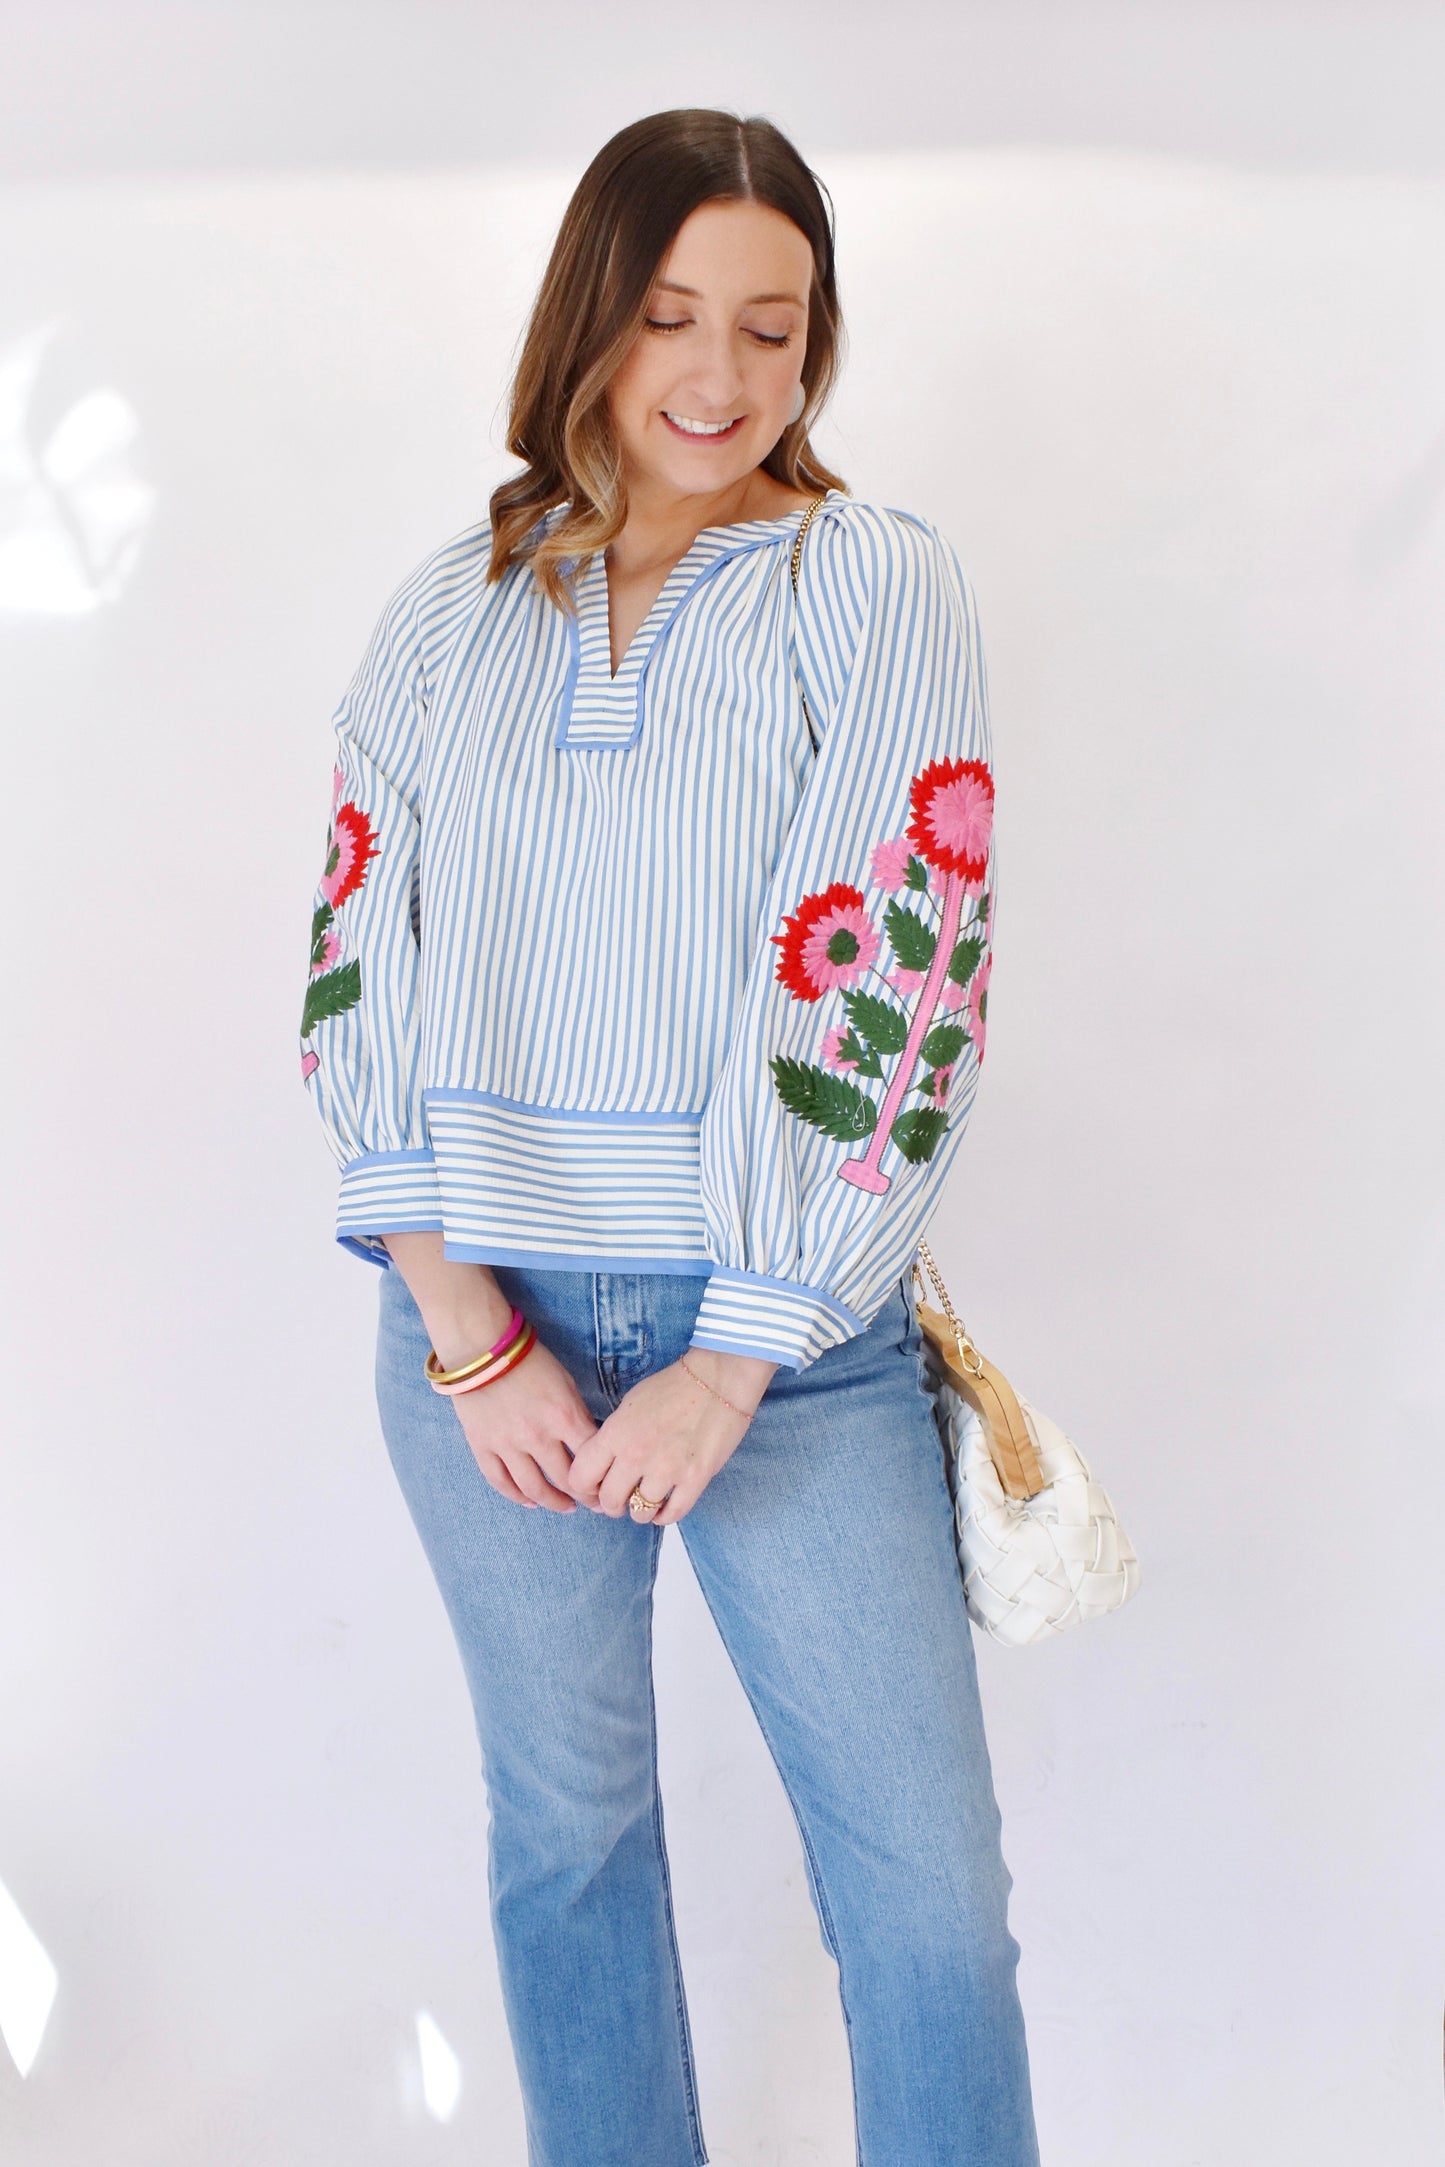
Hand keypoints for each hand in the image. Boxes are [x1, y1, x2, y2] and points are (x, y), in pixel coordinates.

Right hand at [449, 1339, 598, 1511]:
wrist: (481, 1347)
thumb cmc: (529, 1360)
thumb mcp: (566, 1382)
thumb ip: (576, 1415)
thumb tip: (589, 1444)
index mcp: (563, 1416)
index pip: (591, 1460)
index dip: (603, 1478)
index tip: (609, 1486)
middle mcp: (536, 1436)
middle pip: (566, 1480)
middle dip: (584, 1497)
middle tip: (593, 1504)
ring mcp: (507, 1444)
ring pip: (533, 1488)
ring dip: (553, 1502)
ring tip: (566, 1508)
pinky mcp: (482, 1446)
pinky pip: (500, 1481)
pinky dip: (517, 1496)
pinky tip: (530, 1502)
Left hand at [567, 1348, 776, 1524]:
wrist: (718, 1378)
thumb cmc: (673, 1386)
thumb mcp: (629, 1405)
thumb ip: (612, 1437)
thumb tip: (603, 1465)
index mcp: (616, 1433)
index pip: (580, 1477)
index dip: (583, 1487)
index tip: (594, 1487)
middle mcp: (637, 1455)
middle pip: (609, 1501)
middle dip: (611, 1504)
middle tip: (619, 1499)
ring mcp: (667, 1469)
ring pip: (639, 1513)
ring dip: (639, 1511)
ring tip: (644, 1501)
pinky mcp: (695, 1479)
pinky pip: (672, 1514)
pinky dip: (664, 1516)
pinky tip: (663, 1509)